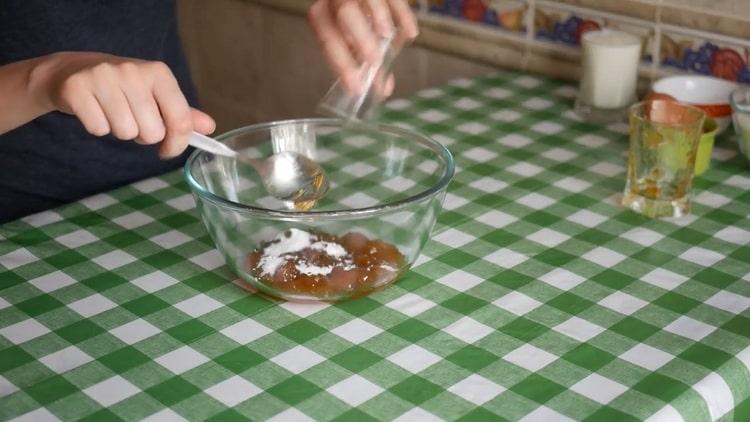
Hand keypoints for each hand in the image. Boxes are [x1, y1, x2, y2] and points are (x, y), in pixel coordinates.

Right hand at [32, 52, 214, 157]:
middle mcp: (133, 71)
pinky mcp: (77, 88)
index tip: (168, 150)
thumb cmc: (122, 87)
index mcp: (159, 73)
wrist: (72, 71)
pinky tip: (94, 110)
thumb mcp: (155, 94)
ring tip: (113, 113)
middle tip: (132, 119)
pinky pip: (98, 130)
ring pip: (126, 133)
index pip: (181, 120)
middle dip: (143, 135)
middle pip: (152, 133)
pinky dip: (97, 128)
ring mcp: (103, 77)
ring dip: (120, 132)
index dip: (178, 144)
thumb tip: (209, 127)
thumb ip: (182, 112)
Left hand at [308, 0, 418, 93]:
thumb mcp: (348, 41)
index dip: (342, 64)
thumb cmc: (352, 24)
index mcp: (323, 16)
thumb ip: (363, 62)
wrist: (359, 2)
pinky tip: (410, 34)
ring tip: (389, 39)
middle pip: (345, 12)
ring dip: (380, 18)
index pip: (327, 39)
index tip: (357, 87)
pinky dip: (403, 14)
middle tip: (376, 61)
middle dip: (361, 38)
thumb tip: (384, 87)